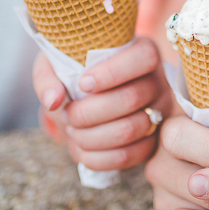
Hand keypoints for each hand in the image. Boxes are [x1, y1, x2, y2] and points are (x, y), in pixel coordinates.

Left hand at [32, 37, 173, 170]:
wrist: (81, 97)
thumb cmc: (71, 73)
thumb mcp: (54, 66)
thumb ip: (48, 79)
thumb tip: (53, 101)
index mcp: (141, 52)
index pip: (143, 58)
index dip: (112, 73)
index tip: (82, 84)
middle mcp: (157, 81)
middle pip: (132, 99)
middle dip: (90, 112)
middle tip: (68, 115)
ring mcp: (159, 113)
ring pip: (131, 130)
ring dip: (92, 136)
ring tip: (73, 130)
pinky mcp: (153, 141)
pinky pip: (131, 156)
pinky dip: (100, 157)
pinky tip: (82, 149)